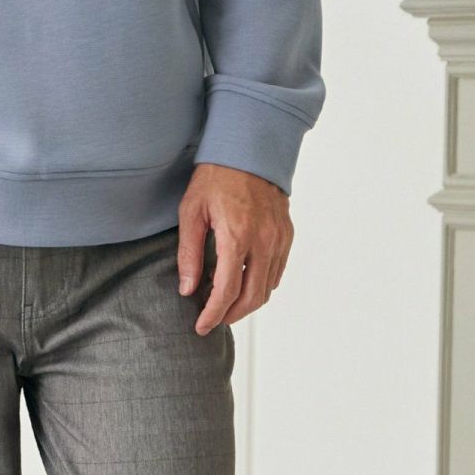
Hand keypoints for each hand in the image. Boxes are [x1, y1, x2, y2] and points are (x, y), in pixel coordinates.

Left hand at [177, 164, 293, 335]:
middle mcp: (263, 241)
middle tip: (213, 320)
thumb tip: (188, 290)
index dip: (213, 315)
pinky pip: (276, 272)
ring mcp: (279, 238)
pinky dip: (261, 286)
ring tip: (225, 305)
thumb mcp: (191, 213)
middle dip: (230, 315)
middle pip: (251, 297)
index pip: (227, 291)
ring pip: (266, 289)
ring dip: (246, 304)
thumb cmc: (216, 176)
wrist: (249, 147)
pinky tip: (243, 284)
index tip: (201, 326)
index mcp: (237, 236)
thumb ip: (189, 255)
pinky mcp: (286, 234)